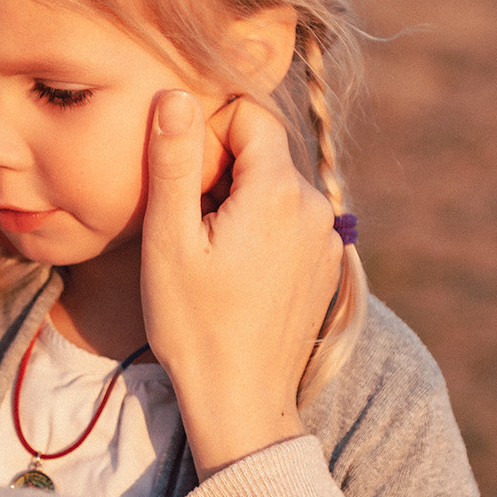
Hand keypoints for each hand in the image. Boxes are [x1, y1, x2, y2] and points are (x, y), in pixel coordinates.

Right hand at [140, 91, 342, 477]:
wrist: (241, 402)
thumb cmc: (195, 326)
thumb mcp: (169, 241)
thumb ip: (173, 161)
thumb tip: (174, 94)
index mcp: (280, 192)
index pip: (249, 116)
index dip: (208, 134)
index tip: (181, 178)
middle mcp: (317, 207)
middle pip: (264, 153)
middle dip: (222, 170)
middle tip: (187, 223)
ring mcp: (327, 238)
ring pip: (275, 187)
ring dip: (240, 202)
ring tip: (208, 253)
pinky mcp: (326, 265)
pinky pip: (290, 221)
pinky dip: (260, 230)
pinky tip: (234, 273)